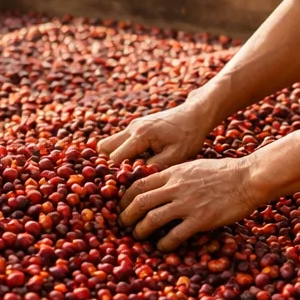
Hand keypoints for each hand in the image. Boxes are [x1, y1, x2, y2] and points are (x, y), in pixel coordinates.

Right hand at [97, 102, 215, 169]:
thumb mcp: (176, 156)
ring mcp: (132, 125)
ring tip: (129, 172)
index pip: (115, 158)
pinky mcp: (136, 126)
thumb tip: (136, 179)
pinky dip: (122, 152)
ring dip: (115, 157)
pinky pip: (119, 140)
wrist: (196, 114)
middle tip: (122, 179)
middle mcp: (132, 128)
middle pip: (104, 148)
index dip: (117, 173)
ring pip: (109, 143)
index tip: (124, 186)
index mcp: (141, 135)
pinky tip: (136, 163)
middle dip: (109, 164)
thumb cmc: (189, 136)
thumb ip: (155, 167)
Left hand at [118, 157, 261, 250]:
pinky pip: (174, 235)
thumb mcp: (194, 166)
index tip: (121, 207)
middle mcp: (176, 187)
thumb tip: (161, 184)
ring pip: (152, 219)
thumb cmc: (224, 172)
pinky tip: (162, 247)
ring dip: (141, 231)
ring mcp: (187, 203)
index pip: (139, 184)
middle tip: (123, 226)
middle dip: (126, 216)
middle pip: (140, 202)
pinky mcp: (200, 219)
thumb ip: (176, 175)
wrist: (248, 178)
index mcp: (174, 173)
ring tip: (138, 237)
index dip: (124, 198)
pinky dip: (164, 244)